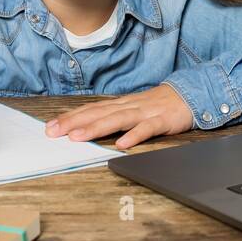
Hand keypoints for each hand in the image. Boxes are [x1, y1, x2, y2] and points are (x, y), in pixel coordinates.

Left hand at [45, 83, 193, 147]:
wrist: (190, 95)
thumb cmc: (159, 105)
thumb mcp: (133, 109)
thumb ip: (114, 117)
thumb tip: (90, 127)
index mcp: (121, 104)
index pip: (91, 109)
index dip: (70, 117)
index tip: (50, 126)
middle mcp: (129, 106)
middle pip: (98, 113)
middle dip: (74, 122)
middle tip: (53, 132)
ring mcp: (145, 112)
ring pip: (117, 120)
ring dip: (96, 128)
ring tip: (78, 137)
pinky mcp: (162, 121)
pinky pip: (147, 129)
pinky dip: (134, 136)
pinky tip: (122, 145)